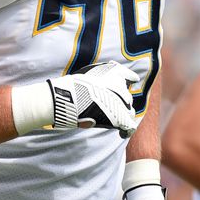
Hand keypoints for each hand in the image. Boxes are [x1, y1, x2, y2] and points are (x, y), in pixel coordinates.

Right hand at [12, 60, 140, 136]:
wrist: (69, 98)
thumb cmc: (74, 84)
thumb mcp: (90, 71)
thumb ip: (103, 71)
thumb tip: (112, 65)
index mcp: (116, 73)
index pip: (130, 77)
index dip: (129, 80)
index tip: (130, 82)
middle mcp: (122, 87)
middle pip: (126, 96)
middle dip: (118, 100)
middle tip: (106, 104)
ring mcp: (123, 103)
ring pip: (128, 110)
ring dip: (120, 113)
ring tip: (109, 117)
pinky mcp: (121, 119)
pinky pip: (129, 127)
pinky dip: (126, 130)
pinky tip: (121, 133)